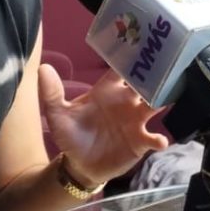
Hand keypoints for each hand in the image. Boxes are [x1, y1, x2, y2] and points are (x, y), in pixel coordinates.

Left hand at [38, 66, 169, 188]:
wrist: (79, 165)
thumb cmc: (71, 135)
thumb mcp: (58, 115)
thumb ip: (52, 93)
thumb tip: (43, 68)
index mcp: (107, 90)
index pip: (122, 68)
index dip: (132, 57)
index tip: (143, 45)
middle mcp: (125, 101)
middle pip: (144, 83)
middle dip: (154, 74)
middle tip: (164, 66)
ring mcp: (135, 121)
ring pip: (154, 105)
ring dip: (162, 100)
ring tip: (166, 98)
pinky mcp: (140, 141)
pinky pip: (153, 138)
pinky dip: (159, 139)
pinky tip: (160, 141)